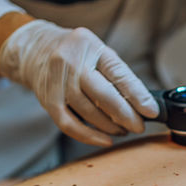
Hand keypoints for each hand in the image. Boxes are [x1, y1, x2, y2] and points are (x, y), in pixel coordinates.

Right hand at [0, 20, 158, 145]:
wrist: (34, 49)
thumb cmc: (74, 53)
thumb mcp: (97, 52)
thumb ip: (116, 74)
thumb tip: (141, 104)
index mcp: (89, 46)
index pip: (118, 73)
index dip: (137, 95)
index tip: (151, 111)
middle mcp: (71, 61)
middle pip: (102, 94)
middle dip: (125, 115)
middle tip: (139, 126)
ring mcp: (56, 81)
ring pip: (87, 112)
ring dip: (109, 127)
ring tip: (122, 130)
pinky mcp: (47, 100)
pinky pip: (69, 124)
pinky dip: (89, 136)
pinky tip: (104, 140)